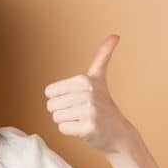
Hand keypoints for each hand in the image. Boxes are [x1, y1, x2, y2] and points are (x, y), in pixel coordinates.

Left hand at [43, 34, 136, 154]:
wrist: (118, 132)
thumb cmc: (103, 104)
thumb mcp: (100, 78)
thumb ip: (103, 56)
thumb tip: (115, 35)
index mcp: (84, 80)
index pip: (49, 92)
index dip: (59, 99)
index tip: (77, 99)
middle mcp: (88, 93)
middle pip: (51, 105)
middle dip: (63, 111)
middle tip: (81, 112)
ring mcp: (90, 111)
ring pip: (56, 117)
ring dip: (67, 121)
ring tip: (83, 119)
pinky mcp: (89, 127)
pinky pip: (63, 129)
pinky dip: (71, 131)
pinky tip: (85, 128)